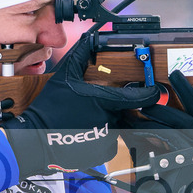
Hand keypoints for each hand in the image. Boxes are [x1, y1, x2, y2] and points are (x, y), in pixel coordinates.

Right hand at [2, 36, 160, 176]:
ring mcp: (108, 138)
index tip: (155, 92)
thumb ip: (80, 56)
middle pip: (128, 112)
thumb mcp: (64, 77)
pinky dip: (103, 138)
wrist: (37, 138)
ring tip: (89, 120)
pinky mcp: (103, 153)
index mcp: (105, 101)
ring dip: (110, 123)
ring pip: (119, 128)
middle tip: (101, 106)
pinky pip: (111, 143)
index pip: (140, 98)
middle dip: (121, 108)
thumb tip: (88, 38)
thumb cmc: (50, 108)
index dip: (151, 94)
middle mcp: (111, 120)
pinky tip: (87, 133)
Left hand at [121, 70, 192, 192]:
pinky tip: (136, 128)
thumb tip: (139, 103)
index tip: (176, 75)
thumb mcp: (152, 144)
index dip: (188, 91)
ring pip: (183, 122)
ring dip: (160, 112)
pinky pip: (172, 137)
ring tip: (141, 109)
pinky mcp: (189, 162)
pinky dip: (152, 130)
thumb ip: (152, 126)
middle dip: (183, 91)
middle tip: (169, 76)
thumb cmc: (154, 177)